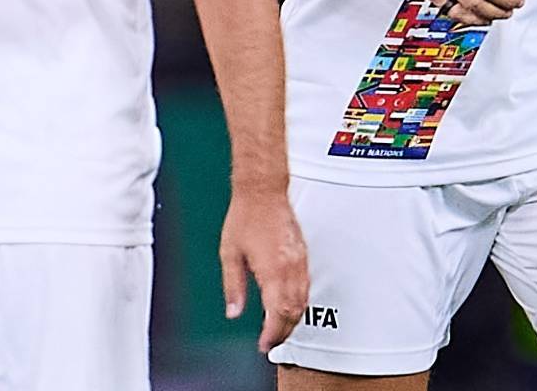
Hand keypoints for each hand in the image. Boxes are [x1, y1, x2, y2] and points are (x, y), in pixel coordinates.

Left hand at [221, 185, 308, 353]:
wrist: (263, 191)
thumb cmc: (246, 217)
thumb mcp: (230, 253)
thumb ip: (233, 286)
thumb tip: (233, 311)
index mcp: (273, 271)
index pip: (277, 314)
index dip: (272, 335)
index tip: (264, 344)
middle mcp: (291, 269)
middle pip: (294, 313)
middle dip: (283, 332)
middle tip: (270, 341)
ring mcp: (300, 262)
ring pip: (303, 302)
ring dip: (292, 320)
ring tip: (278, 329)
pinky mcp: (303, 256)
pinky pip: (306, 288)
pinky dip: (298, 303)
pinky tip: (287, 306)